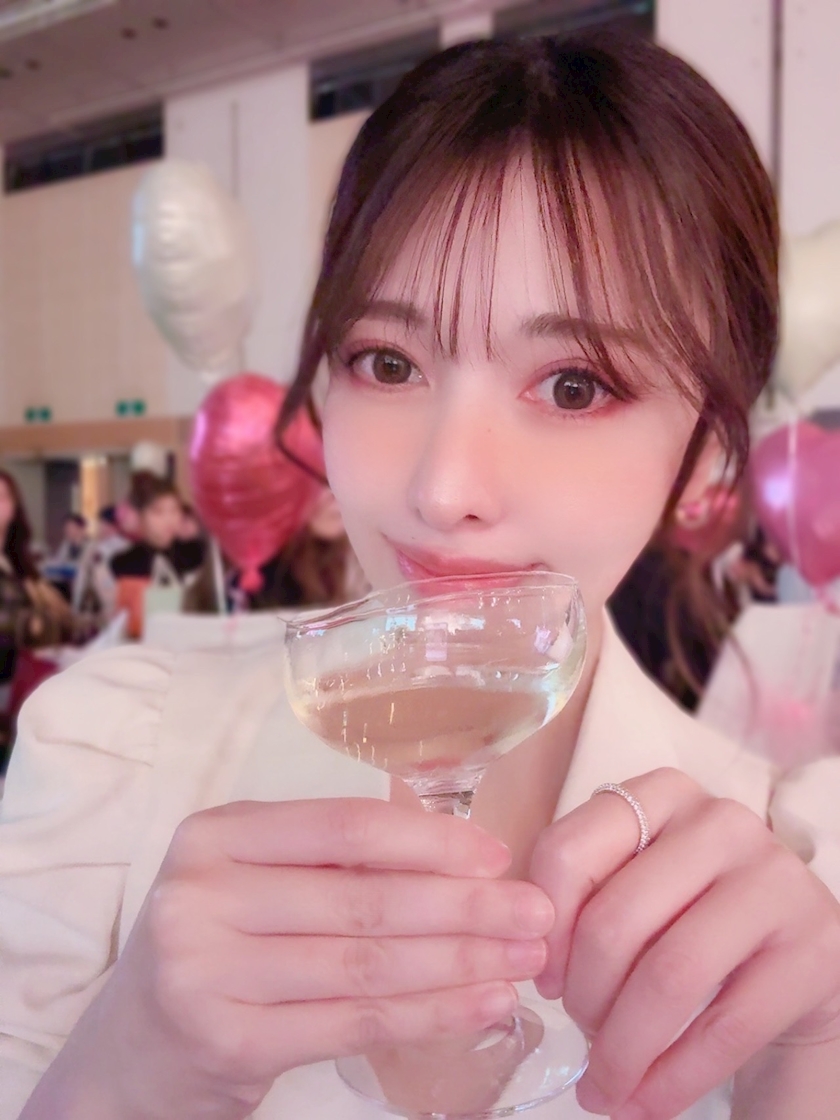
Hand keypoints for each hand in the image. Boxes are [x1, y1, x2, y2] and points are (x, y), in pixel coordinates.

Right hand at [60, 798, 553, 1119]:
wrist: (129, 1056)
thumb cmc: (213, 949)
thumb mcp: (251, 884)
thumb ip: (330, 863)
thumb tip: (461, 858)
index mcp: (217, 834)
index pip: (344, 825)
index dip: (430, 839)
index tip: (496, 855)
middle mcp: (203, 893)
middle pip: (364, 896)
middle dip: (464, 906)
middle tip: (535, 913)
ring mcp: (207, 969)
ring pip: (367, 962)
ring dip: (459, 961)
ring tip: (523, 960)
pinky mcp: (228, 1040)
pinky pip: (355, 1023)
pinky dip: (429, 1014)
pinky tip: (482, 1005)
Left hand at [529, 767, 839, 1119]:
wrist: (791, 960)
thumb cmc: (691, 917)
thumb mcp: (635, 885)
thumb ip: (583, 895)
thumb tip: (531, 954)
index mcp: (659, 795)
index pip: (568, 850)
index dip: (545, 928)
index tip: (545, 977)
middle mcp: (720, 821)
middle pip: (615, 920)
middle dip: (583, 999)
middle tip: (580, 1034)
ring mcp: (774, 880)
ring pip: (669, 975)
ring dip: (624, 1049)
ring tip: (606, 1083)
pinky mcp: (813, 947)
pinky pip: (726, 1026)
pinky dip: (673, 1079)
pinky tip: (646, 1103)